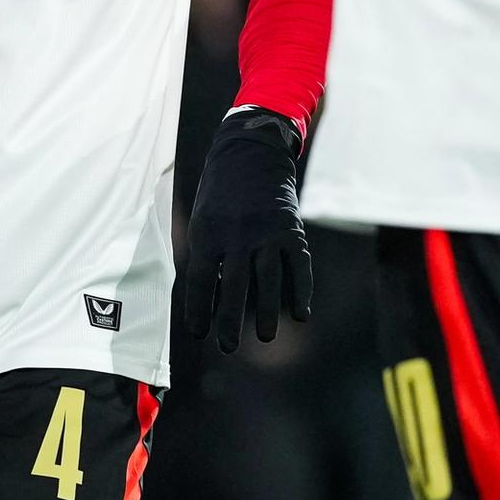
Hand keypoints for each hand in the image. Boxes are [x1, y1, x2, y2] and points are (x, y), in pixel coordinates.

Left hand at [187, 108, 311, 351]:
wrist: (251, 152)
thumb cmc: (219, 191)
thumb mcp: (200, 216)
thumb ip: (204, 252)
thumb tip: (208, 295)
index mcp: (208, 232)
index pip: (201, 280)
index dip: (199, 308)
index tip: (197, 332)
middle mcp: (238, 235)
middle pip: (235, 286)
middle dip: (230, 320)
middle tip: (227, 346)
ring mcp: (268, 233)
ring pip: (269, 280)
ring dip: (266, 312)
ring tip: (264, 337)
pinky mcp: (292, 230)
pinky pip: (299, 266)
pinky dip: (301, 291)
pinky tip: (300, 314)